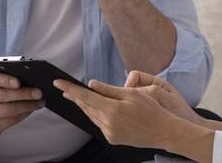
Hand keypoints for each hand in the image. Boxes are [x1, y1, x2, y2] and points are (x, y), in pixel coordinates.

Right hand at [0, 50, 44, 138]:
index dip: (4, 80)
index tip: (19, 81)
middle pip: (1, 96)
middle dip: (23, 93)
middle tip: (39, 92)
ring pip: (7, 110)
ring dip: (27, 106)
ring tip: (40, 101)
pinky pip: (8, 122)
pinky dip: (22, 115)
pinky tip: (31, 109)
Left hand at [54, 77, 179, 148]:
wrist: (163, 131)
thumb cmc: (151, 110)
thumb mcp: (131, 94)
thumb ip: (108, 90)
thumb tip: (91, 84)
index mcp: (112, 110)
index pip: (85, 96)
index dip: (70, 89)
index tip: (58, 83)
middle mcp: (108, 124)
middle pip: (86, 107)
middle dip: (74, 97)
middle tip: (64, 88)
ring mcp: (109, 133)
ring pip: (91, 116)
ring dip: (84, 105)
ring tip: (75, 96)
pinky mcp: (112, 139)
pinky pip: (99, 124)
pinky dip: (95, 114)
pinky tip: (94, 108)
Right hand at [124, 71, 202, 125]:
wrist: (185, 132)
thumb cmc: (181, 114)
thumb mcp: (170, 101)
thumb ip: (156, 93)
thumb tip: (138, 91)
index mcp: (155, 83)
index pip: (135, 76)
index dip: (129, 83)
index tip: (128, 96)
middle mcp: (148, 91)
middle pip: (129, 87)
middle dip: (126, 96)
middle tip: (126, 108)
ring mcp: (144, 102)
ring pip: (128, 99)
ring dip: (127, 106)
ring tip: (130, 116)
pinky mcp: (141, 113)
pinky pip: (130, 110)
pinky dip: (128, 114)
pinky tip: (132, 122)